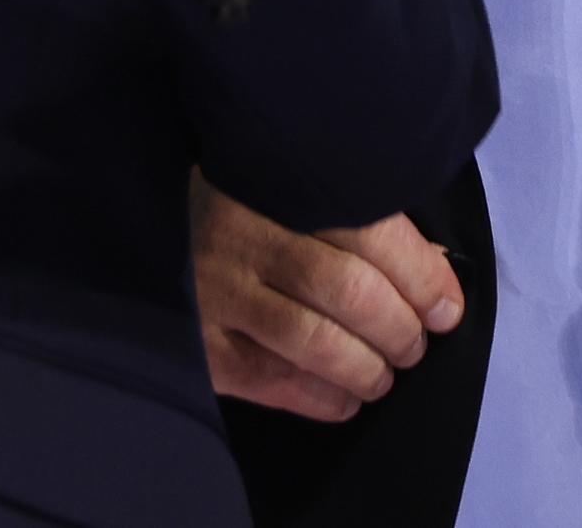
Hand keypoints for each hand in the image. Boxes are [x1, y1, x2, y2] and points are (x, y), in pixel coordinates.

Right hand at [191, 174, 462, 419]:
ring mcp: (214, 293)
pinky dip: (325, 398)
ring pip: (315, 342)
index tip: (446, 306)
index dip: (421, 275)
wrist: (135, 223)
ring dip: (369, 368)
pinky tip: (346, 396)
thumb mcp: (283, 184)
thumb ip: (352, 216)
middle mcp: (241, 236)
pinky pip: (275, 383)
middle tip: (414, 342)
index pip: (368, 230)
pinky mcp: (196, 345)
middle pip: (349, 290)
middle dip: (400, 328)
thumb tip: (433, 268)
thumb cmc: (232, 203)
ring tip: (384, 372)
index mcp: (271, 184)